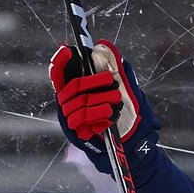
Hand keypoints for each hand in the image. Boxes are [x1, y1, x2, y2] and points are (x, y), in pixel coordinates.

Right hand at [48, 39, 161, 174]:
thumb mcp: (127, 91)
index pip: (60, 73)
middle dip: (93, 82)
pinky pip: (82, 120)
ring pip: (80, 103)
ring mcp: (70, 117)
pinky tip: (111, 115)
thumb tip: (110, 49)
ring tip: (117, 101)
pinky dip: (98, 115)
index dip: (62, 62)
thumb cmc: (128, 115)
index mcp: (77, 89)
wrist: (132, 143)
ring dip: (101, 100)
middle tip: (112, 81)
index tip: (68, 50)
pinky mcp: (76, 132)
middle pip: (73, 86)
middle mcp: (69, 102)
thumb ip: (119, 72)